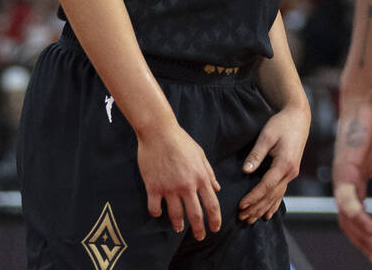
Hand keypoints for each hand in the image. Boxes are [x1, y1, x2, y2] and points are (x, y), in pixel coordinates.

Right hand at [137, 124, 221, 239]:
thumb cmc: (182, 141)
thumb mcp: (201, 155)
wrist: (159, 133)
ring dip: (178, 224)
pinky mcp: (153, 187)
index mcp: (201, 177)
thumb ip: (209, 173)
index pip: (212, 204)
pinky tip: (158, 213)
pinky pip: (155, 207)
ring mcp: (169, 188)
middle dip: (199, 229)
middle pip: (195, 214)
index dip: (215, 219)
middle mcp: (187, 185)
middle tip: (200, 237)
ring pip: (175, 214)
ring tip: (179, 229)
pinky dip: (156, 213)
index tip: (215, 228)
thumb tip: (217, 189)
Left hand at [238, 104, 310, 222]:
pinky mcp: (291, 171)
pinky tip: (268, 214)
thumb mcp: (267, 136)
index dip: (253, 198)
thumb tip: (245, 171)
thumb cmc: (282, 124)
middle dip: (256, 208)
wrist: (299, 117)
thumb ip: (256, 155)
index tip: (240, 206)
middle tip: (241, 218)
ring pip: (277, 196)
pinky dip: (274, 204)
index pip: (266, 186)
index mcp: (284, 164)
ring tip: (250, 220)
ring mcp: (292, 173)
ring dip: (263, 209)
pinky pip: (282, 192)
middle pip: (271, 195)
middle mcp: (290, 172)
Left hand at [333, 100, 371, 266]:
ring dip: (361, 231)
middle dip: (363, 243)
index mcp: (352, 188)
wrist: (367, 107)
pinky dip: (357, 212)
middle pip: (348, 224)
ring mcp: (341, 179)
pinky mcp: (344, 169)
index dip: (366, 238)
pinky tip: (369, 222)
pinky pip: (348, 196)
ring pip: (346, 214)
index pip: (355, 220)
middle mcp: (343, 187)